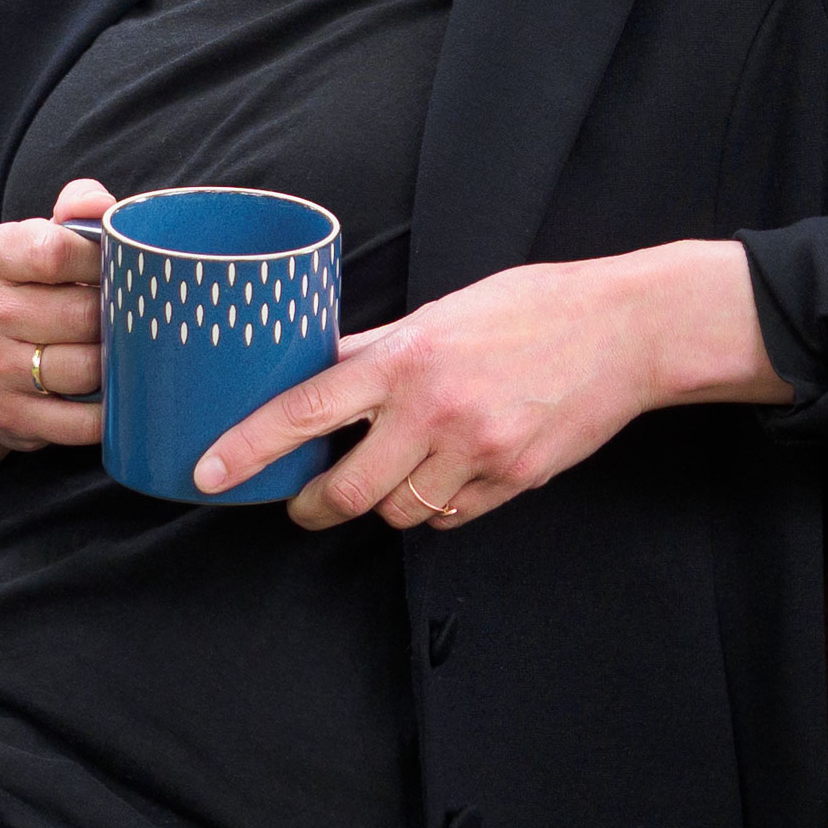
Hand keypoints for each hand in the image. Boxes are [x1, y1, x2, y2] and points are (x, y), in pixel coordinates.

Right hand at [0, 178, 114, 493]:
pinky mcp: (9, 417)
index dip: (101, 262)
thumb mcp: (39, 241)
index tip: (120, 268)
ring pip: (85, 369)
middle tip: (132, 316)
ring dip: (114, 363)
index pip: (56, 252)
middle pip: (79, 315)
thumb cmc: (27, 293)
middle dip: (116, 317)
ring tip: (122, 351)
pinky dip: (108, 411)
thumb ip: (75, 212)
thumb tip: (103, 205)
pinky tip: (115, 395)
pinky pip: (81, 422)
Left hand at [192, 239, 791, 530]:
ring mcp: (477, 452)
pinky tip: (445, 474)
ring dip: (383, 504)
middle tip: (300, 502)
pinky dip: (436, 507)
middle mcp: (433, 410)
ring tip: (389, 472)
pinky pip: (452, 517)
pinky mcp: (515, 482)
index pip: (304, 409)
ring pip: (400, 513)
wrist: (618, 331)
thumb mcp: (437, 314)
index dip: (249, 446)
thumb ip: (376, 349)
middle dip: (313, 507)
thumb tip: (317, 367)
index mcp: (403, 359)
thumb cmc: (524, 309)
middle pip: (348, 492)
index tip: (209, 470)